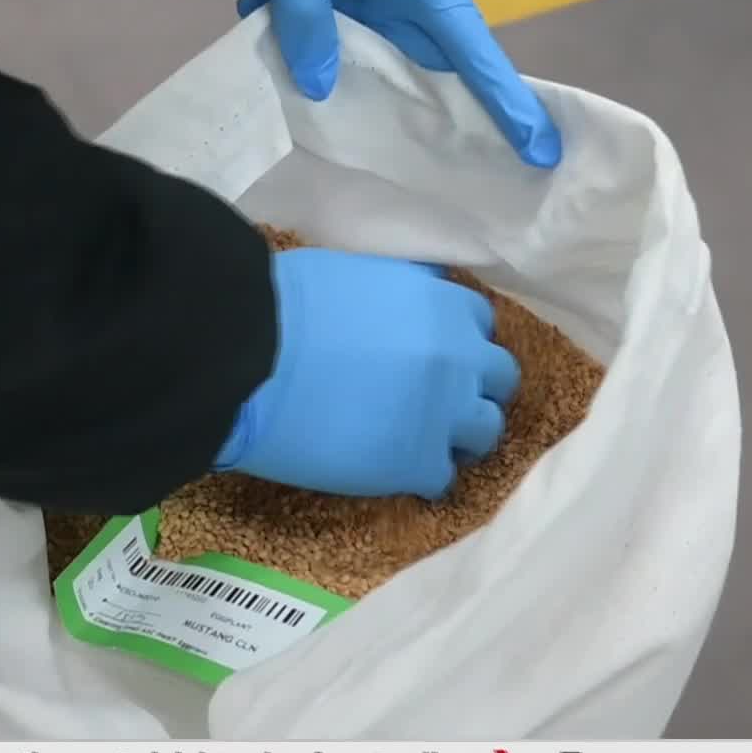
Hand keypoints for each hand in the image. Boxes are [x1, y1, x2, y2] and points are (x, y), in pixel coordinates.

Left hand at [214, 0, 563, 168]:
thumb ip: (309, 18)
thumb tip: (318, 86)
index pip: (473, 47)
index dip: (504, 100)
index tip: (539, 150)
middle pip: (428, 63)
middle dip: (434, 116)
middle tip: (450, 176)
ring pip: (365, 54)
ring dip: (343, 83)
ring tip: (339, 133)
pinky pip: (316, 32)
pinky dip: (291, 43)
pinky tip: (258, 46)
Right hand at [214, 248, 518, 499]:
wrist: (252, 355)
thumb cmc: (284, 302)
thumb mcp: (356, 273)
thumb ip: (394, 293)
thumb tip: (393, 307)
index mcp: (440, 301)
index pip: (478, 322)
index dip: (457, 340)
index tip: (433, 353)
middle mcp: (460, 355)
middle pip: (500, 377)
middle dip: (474, 387)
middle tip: (438, 401)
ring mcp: (445, 413)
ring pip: (485, 432)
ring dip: (459, 435)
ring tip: (421, 442)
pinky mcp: (418, 463)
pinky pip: (442, 479)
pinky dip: (421, 476)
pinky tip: (391, 471)